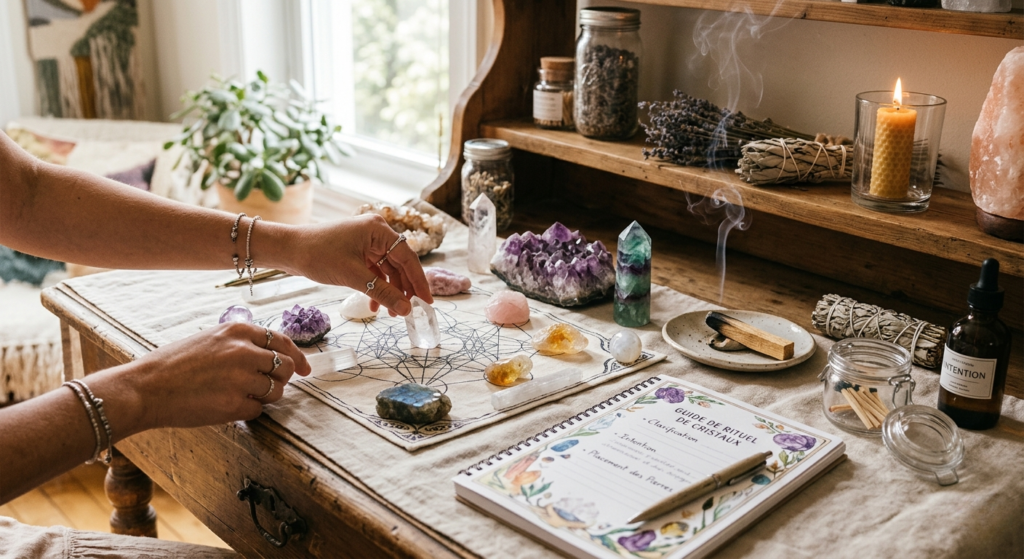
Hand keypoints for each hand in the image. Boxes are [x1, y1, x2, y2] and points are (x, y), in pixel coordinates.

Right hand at [120, 322, 310, 430]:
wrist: (146, 388)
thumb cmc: (174, 365)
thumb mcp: (210, 339)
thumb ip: (241, 344)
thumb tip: (272, 356)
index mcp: (238, 331)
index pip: (282, 341)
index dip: (297, 356)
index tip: (304, 369)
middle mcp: (244, 352)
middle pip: (285, 367)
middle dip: (281, 379)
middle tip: (265, 385)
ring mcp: (242, 379)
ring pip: (275, 391)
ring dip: (264, 396)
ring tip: (237, 395)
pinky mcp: (235, 405)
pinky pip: (257, 410)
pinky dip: (247, 411)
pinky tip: (224, 405)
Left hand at [289, 214, 432, 315]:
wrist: (288, 250)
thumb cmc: (317, 255)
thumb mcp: (353, 277)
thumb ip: (383, 293)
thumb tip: (406, 309)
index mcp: (378, 229)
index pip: (408, 257)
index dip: (419, 281)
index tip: (427, 301)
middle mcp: (376, 232)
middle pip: (400, 264)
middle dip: (404, 288)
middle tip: (409, 311)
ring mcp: (366, 242)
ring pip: (388, 270)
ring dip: (390, 291)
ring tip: (391, 313)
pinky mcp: (357, 251)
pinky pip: (375, 271)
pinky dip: (376, 287)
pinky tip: (374, 305)